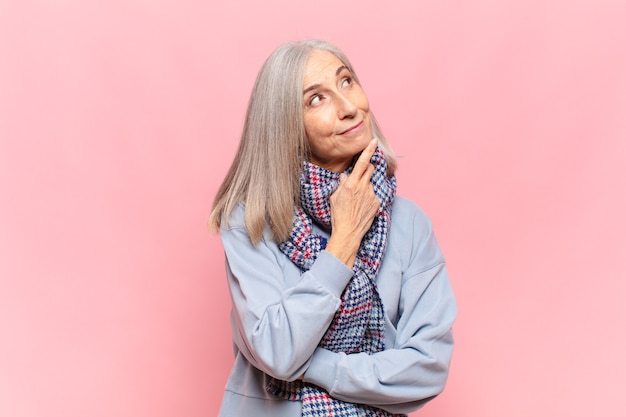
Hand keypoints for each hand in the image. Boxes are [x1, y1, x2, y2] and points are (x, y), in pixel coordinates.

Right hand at [325, 139, 379, 267]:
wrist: (348, 233)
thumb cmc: (338, 215)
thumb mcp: (335, 197)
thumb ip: (341, 184)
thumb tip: (344, 176)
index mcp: (351, 184)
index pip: (362, 163)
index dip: (368, 150)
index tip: (374, 142)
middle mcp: (363, 187)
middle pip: (370, 169)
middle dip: (367, 167)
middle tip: (361, 173)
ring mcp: (371, 195)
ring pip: (370, 183)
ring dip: (365, 185)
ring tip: (357, 199)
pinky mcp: (376, 203)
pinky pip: (373, 194)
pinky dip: (368, 196)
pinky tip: (361, 206)